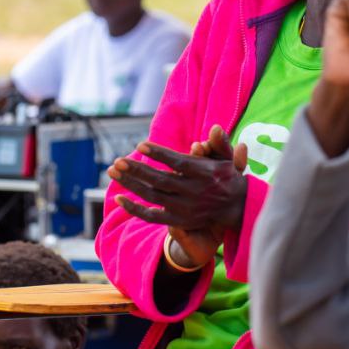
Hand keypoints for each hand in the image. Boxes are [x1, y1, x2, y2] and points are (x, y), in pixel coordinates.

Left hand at [108, 128, 248, 265]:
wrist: (235, 208)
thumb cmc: (226, 176)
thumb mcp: (227, 158)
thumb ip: (219, 143)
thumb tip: (215, 128)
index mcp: (204, 174)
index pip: (177, 163)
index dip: (158, 154)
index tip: (140, 145)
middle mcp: (193, 192)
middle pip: (159, 180)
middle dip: (136, 170)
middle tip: (117, 160)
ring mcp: (184, 208)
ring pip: (152, 196)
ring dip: (131, 184)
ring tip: (113, 171)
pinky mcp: (178, 220)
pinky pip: (151, 216)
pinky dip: (134, 209)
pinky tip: (118, 198)